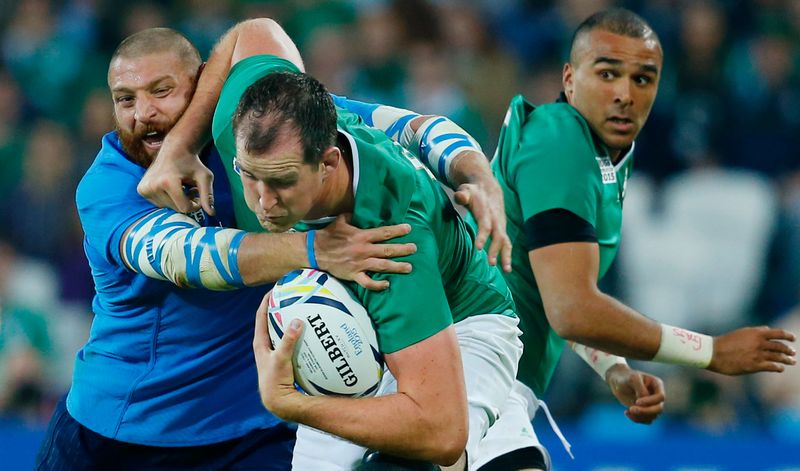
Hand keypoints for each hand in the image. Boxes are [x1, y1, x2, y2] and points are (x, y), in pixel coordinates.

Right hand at [137, 139, 214, 214]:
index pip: (184, 208)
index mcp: (167, 182)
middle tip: (190, 188)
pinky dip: (167, 198)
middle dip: (186, 201)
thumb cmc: (192, 163)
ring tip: (182, 186)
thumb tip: (212, 213)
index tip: (198, 194)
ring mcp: (144, 188)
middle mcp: (152, 185)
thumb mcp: (204, 177)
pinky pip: (158, 204)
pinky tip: (171, 186)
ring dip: (177, 200)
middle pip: (175, 208)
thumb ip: (208, 195)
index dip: (195, 204)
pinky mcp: (141, 190)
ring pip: (167, 207)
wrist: (174, 149)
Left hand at [253, 291, 303, 419]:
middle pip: (271, 320)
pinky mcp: (283, 358)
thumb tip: (297, 321)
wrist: (277, 401)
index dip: (266, 300)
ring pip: (281, 330)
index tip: (275, 288)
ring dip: (289, 320)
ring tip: (301, 308)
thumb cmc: (275, 380)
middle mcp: (266, 344)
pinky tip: (309, 331)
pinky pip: (290, 341)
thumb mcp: (281, 359)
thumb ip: (288, 340)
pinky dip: (297, 334)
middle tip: (291, 295)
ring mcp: (275, 351)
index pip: (260, 315)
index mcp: (260, 342)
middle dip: (280, 307)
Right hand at [314, 215, 416, 290]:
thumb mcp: (341, 220)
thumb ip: (354, 216)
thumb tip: (362, 210)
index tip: (409, 228)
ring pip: (382, 266)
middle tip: (414, 249)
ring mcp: (359, 264)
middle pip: (387, 250)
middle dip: (403, 249)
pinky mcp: (353, 275)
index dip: (398, 230)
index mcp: (361, 236)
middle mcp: (363, 250)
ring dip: (397, 267)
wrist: (314, 251)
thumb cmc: (329, 235)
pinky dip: (378, 284)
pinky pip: (368, 282)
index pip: (384, 232)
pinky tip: (387, 284)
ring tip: (409, 267)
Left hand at [452, 174, 511, 272]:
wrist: (488, 187)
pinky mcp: (502, 230)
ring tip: (507, 270)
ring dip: (506, 256)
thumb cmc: (473, 191)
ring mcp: (500, 225)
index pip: (485, 225)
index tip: (478, 248)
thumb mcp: (465, 190)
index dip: (482, 236)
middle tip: (492, 263)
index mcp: (486, 212)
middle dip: (496, 250)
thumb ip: (462, 195)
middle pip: (498, 236)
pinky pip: (506, 243)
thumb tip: (460, 197)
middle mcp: (496, 220)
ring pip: (506, 241)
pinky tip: (506, 268)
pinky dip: (507, 255)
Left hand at [605, 363, 664, 423]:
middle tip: (631, 409)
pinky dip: (637, 419)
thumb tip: (645, 402)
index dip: (650, 401)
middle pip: (659, 408)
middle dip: (646, 411)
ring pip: (653, 416)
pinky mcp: (646, 411)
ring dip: (640, 416)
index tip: (637, 401)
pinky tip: (626, 412)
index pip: (660, 397)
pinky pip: (646, 420)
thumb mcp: (632, 379)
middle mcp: (657, 395)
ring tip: (628, 410)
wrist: (618, 383)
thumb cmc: (626, 378)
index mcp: (657, 384)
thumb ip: (641, 389)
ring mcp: (652, 404)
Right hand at [708, 326, 796, 374]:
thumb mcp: (741, 333)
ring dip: (787, 359)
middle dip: (788, 350)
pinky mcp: (754, 366)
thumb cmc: (725, 342)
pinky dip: (778, 367)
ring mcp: (757, 354)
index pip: (778, 333)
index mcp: (756, 333)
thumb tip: (767, 329)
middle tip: (793, 352)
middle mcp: (759, 343)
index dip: (788, 336)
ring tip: (791, 361)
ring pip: (778, 357)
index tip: (793, 338)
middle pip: (780, 346)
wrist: (713, 353)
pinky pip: (772, 366)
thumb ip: (755, 331)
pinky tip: (780, 368)